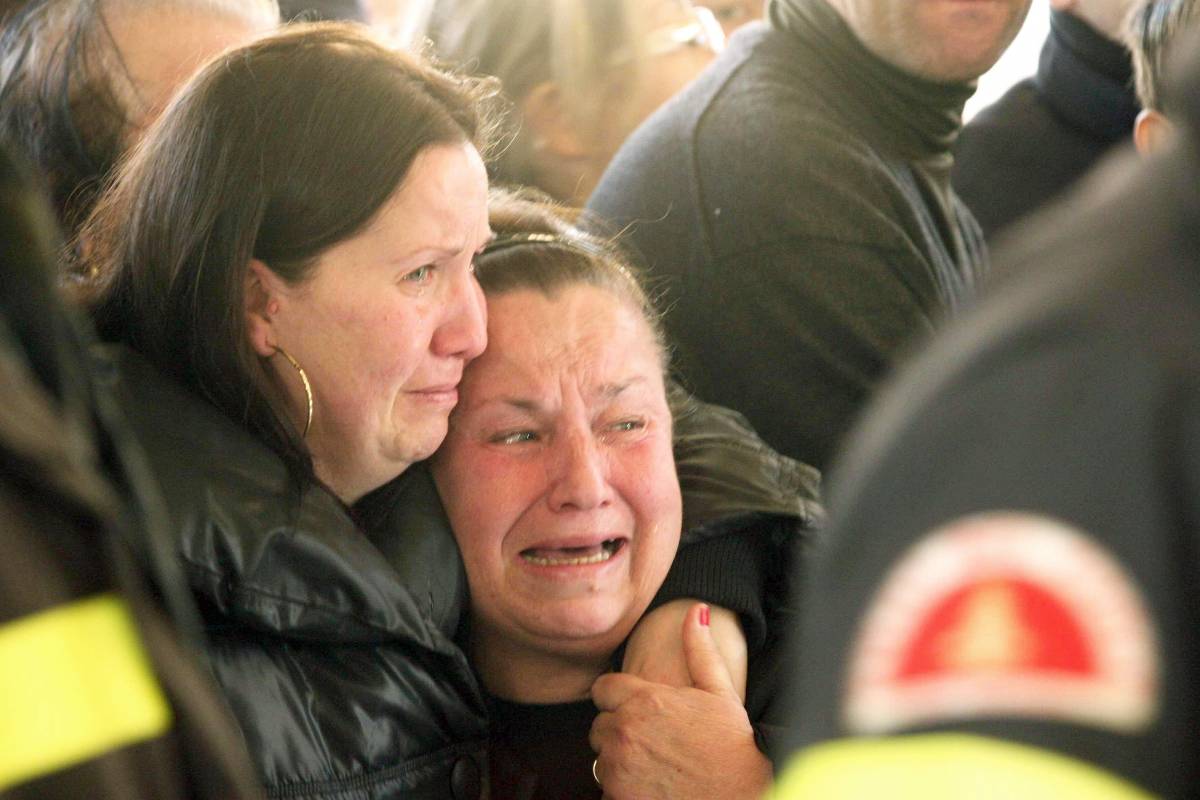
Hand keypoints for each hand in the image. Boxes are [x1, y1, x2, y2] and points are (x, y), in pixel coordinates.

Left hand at [591, 603, 771, 799]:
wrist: (743, 794)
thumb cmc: (734, 744)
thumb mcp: (720, 691)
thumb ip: (699, 649)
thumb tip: (697, 610)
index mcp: (644, 699)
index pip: (601, 689)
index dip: (617, 699)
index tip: (635, 710)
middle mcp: (625, 731)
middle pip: (598, 726)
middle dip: (618, 732)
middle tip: (651, 742)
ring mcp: (619, 767)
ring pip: (601, 760)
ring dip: (619, 763)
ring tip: (654, 766)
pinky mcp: (618, 797)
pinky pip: (606, 791)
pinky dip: (623, 791)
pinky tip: (652, 788)